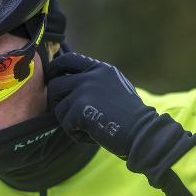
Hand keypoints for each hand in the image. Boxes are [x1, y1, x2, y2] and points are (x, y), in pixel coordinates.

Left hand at [46, 53, 195, 185]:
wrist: (142, 132)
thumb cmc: (133, 118)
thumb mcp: (117, 89)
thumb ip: (97, 83)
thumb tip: (74, 88)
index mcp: (101, 69)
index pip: (68, 60)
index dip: (56, 70)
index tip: (53, 79)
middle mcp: (91, 76)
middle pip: (56, 84)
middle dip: (57, 102)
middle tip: (68, 115)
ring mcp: (84, 90)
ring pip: (58, 107)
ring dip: (68, 121)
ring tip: (88, 128)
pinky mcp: (79, 108)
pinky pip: (66, 124)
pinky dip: (77, 135)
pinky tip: (94, 136)